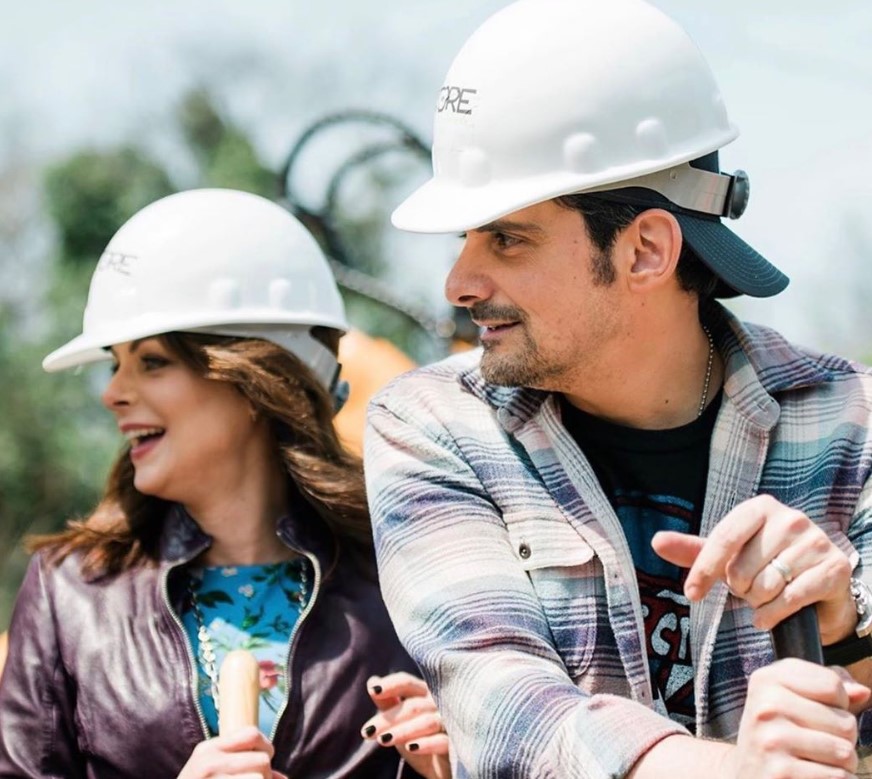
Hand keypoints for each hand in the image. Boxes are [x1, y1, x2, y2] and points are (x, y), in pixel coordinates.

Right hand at [177, 726, 286, 778]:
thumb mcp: (210, 769)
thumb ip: (241, 761)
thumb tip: (283, 778)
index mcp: (207, 750)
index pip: (251, 734)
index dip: (265, 744)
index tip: (265, 756)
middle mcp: (208, 763)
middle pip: (262, 759)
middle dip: (266, 772)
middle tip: (257, 777)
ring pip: (260, 778)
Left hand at [360, 671, 450, 778]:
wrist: (441, 765)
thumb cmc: (420, 737)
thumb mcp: (401, 720)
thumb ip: (388, 702)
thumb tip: (372, 681)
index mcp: (424, 692)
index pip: (407, 683)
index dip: (391, 685)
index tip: (373, 691)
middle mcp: (438, 702)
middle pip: (413, 705)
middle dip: (388, 719)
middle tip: (367, 732)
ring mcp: (449, 721)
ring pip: (426, 722)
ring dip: (403, 731)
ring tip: (383, 741)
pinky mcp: (457, 742)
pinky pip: (442, 740)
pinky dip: (426, 743)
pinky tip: (411, 748)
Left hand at [652, 494, 855, 643]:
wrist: (819, 587)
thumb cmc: (765, 567)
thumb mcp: (729, 557)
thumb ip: (695, 551)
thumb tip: (657, 541)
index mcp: (759, 508)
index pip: (723, 539)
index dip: (704, 569)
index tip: (692, 594)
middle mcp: (790, 518)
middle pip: (743, 568)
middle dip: (740, 589)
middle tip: (751, 588)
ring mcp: (816, 541)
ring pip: (766, 586)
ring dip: (758, 603)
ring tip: (766, 596)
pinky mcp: (835, 568)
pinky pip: (790, 599)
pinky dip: (773, 614)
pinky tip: (771, 614)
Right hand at [717, 659, 867, 777]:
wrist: (746, 773)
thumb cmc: (778, 732)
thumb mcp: (791, 698)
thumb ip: (828, 688)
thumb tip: (863, 691)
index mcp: (767, 679)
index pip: (833, 685)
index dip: (837, 703)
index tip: (815, 711)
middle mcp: (766, 706)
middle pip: (845, 722)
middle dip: (842, 738)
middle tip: (815, 742)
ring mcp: (772, 740)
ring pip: (845, 752)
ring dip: (841, 763)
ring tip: (816, 760)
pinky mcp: (781, 773)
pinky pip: (837, 777)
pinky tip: (811, 775)